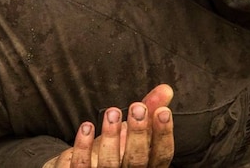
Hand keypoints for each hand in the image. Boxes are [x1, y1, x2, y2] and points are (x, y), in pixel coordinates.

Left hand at [44, 85, 174, 167]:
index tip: (163, 112)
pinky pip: (82, 164)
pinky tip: (87, 126)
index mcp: (147, 166)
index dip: (163, 134)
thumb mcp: (138, 132)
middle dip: (138, 133)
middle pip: (137, 160)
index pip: (161, 155)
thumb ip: (151, 111)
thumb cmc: (120, 149)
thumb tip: (166, 89)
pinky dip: (83, 146)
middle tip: (138, 108)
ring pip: (110, 163)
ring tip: (112, 112)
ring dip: (111, 136)